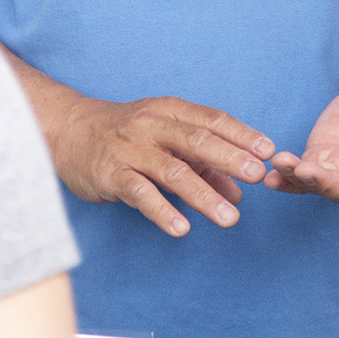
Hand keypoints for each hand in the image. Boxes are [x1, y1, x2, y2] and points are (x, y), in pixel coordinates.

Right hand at [49, 95, 274, 237]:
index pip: (211, 120)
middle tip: (260, 176)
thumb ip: (204, 165)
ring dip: (204, 195)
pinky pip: (140, 194)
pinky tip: (182, 228)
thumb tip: (239, 191)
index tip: (268, 151)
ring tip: (230, 218)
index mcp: (170, 111)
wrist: (69, 131)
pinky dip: (162, 211)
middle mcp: (151, 125)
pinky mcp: (111, 173)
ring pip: (173, 171)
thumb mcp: (166, 140)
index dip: (241, 134)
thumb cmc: (127, 135)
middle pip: (197, 141)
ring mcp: (130, 149)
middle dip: (230, 158)